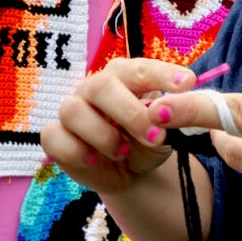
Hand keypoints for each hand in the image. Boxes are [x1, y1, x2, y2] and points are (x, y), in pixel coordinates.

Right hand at [40, 58, 198, 195]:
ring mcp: (71, 111)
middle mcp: (94, 88)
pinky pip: (54, 137)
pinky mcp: (54, 136)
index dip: (161, 75)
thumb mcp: (166, 131)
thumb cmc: (146, 142)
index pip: (138, 68)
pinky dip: (76, 151)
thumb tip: (165, 112)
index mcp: (123, 78)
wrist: (129, 172)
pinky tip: (94, 160)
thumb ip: (168, 118)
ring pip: (73, 111)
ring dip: (103, 135)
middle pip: (101, 85)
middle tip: (155, 136)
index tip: (187, 84)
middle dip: (130, 113)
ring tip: (123, 152)